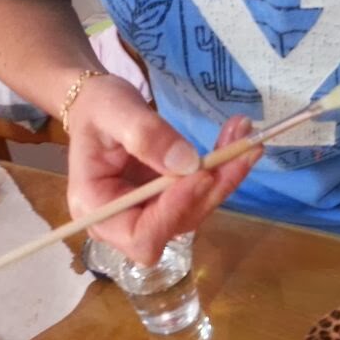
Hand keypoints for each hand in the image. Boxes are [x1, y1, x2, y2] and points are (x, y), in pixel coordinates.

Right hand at [65, 74, 260, 264]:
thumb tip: (187, 163)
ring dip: (224, 177)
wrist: (100, 106)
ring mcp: (149, 213)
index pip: (139, 234)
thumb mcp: (113, 110)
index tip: (202, 174)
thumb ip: (145, 135)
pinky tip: (237, 141)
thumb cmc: (97, 107)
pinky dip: (222, 170)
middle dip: (211, 189)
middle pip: (175, 224)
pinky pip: (201, 193)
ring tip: (245, 138)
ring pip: (196, 209)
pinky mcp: (169, 201)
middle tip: (242, 149)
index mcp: (95, 207)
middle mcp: (122, 221)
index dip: (173, 212)